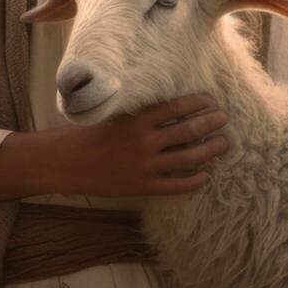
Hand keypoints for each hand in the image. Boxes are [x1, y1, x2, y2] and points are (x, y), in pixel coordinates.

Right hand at [51, 93, 229, 197]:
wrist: (63, 164)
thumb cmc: (85, 135)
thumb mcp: (112, 116)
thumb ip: (138, 114)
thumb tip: (167, 107)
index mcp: (136, 121)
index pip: (177, 108)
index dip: (199, 103)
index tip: (213, 100)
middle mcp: (144, 142)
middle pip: (189, 131)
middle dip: (211, 123)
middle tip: (225, 119)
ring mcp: (145, 166)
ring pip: (189, 158)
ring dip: (211, 150)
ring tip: (223, 144)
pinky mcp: (142, 186)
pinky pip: (177, 185)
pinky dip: (195, 181)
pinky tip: (206, 176)